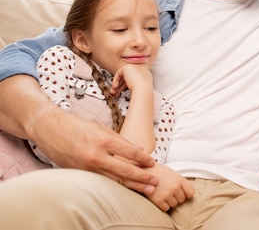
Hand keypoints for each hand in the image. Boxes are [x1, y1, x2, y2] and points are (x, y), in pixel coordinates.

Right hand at [29, 104, 158, 194]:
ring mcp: (87, 166)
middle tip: (155, 180)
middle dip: (142, 177)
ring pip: (114, 179)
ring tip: (146, 188)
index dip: (143, 159)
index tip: (152, 163)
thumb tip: (139, 148)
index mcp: (103, 140)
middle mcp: (96, 155)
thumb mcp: (100, 127)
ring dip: (132, 185)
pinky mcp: (80, 173)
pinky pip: (102, 180)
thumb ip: (120, 139)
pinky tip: (126, 187)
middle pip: (124, 170)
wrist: (49, 129)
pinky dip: (116, 184)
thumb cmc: (75, 125)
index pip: (129, 152)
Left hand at [110, 65, 152, 96]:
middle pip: (128, 77)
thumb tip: (124, 90)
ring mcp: (135, 67)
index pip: (133, 79)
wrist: (143, 89)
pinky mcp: (128, 67)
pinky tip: (115, 87)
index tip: (121, 92)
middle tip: (115, 93)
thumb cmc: (142, 92)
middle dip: (120, 86)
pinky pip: (119, 73)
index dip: (125, 86)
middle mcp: (141, 70)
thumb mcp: (138, 89)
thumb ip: (132, 87)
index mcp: (145, 75)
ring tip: (113, 92)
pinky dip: (116, 80)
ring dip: (117, 85)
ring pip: (123, 76)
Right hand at [143, 162, 194, 210]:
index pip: (191, 192)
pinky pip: (166, 208)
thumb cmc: (158, 171)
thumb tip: (187, 193)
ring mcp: (166, 194)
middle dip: (176, 197)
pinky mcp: (158, 200)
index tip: (182, 192)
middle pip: (182, 199)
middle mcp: (174, 187)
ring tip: (163, 193)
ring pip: (174, 204)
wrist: (143, 170)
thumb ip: (180, 182)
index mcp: (179, 179)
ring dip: (169, 201)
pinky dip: (163, 205)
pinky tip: (159, 197)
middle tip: (169, 191)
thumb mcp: (173, 173)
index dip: (186, 193)